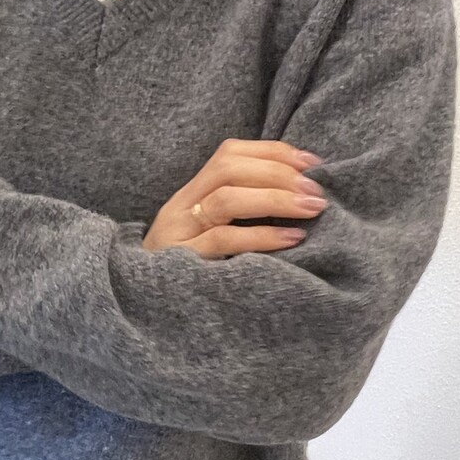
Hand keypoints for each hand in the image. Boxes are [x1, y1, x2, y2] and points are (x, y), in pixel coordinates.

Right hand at [143, 139, 326, 258]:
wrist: (142, 308)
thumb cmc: (189, 270)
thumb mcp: (208, 233)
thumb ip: (240, 211)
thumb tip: (299, 193)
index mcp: (190, 194)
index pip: (228, 154)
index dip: (273, 152)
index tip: (312, 162)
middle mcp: (180, 207)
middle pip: (227, 169)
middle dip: (278, 172)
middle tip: (317, 190)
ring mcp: (178, 234)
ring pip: (225, 200)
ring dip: (276, 198)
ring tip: (311, 209)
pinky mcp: (183, 264)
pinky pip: (223, 241)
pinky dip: (262, 236)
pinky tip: (292, 238)